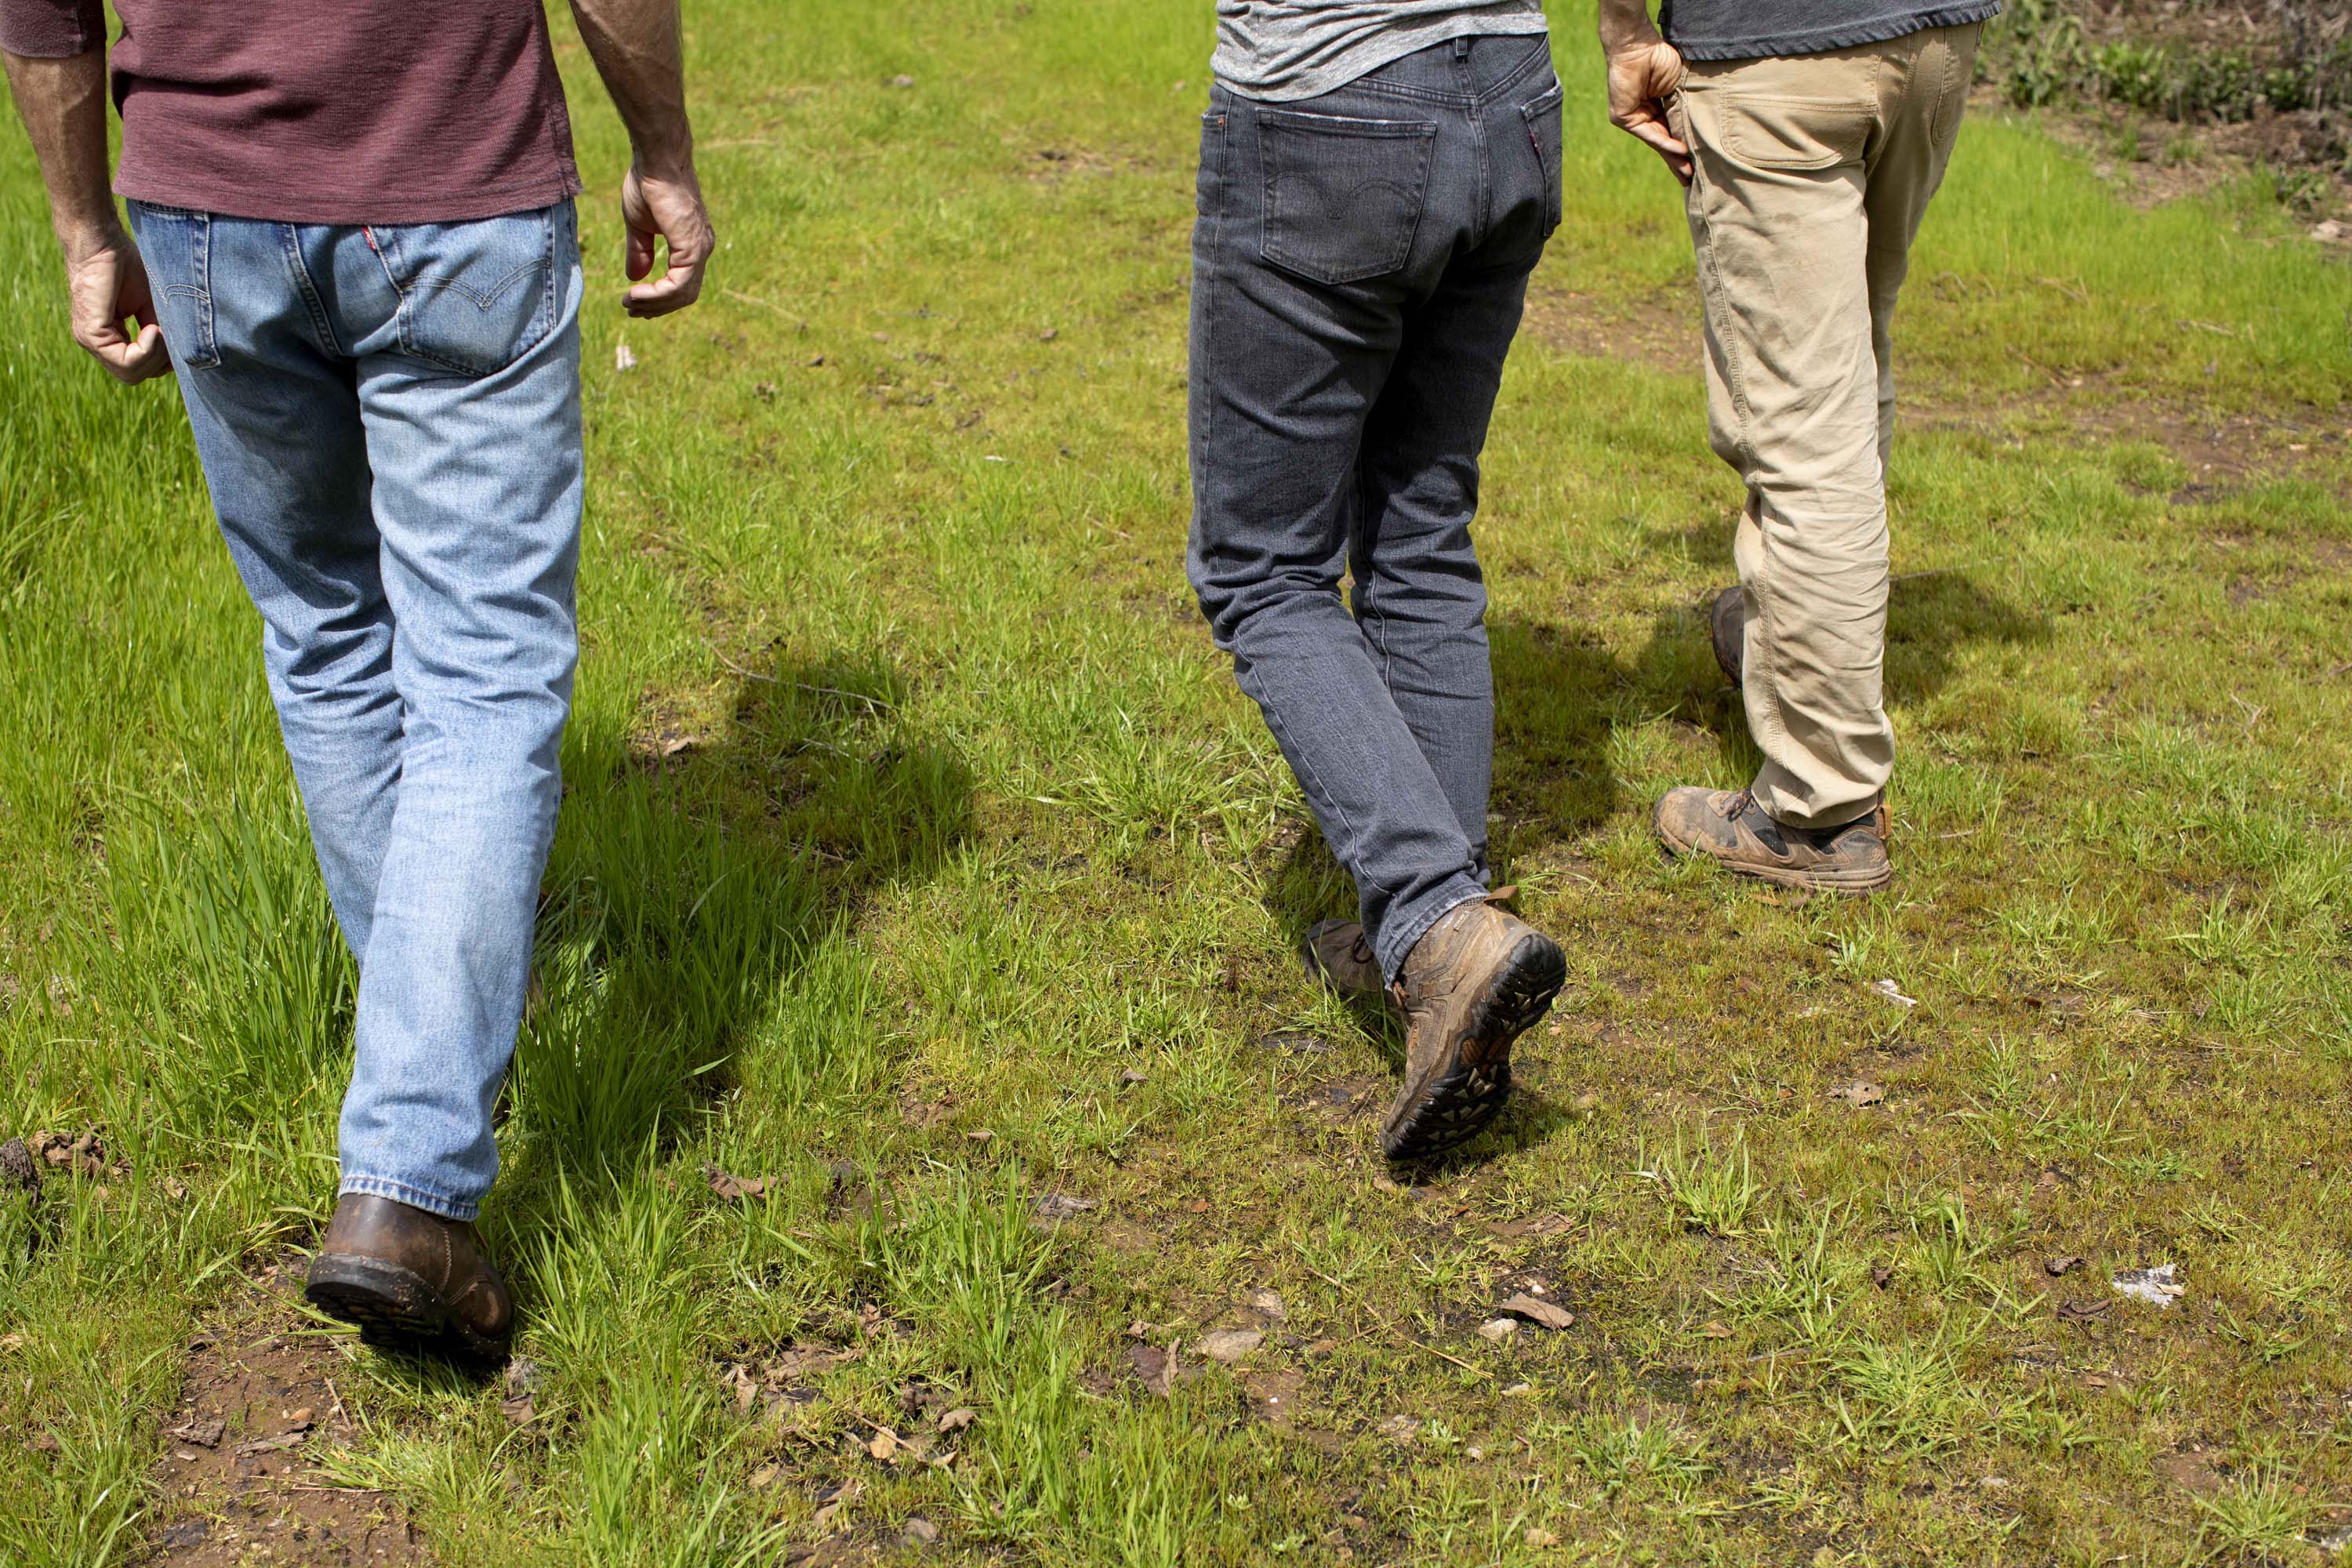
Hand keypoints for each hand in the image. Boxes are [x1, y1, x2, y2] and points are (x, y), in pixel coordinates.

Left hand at [62, 226, 169, 382]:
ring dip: (154, 354)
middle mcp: (96, 343)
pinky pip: (126, 360)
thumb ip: (158, 332)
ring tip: (159, 328)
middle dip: (159, 361)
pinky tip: (153, 327)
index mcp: (108, 337)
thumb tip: (178, 357)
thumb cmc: (126, 265)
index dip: (161, 359)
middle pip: (134, 376)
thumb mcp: (150, 306)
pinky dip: (147, 349)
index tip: (172, 334)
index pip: (137, 367)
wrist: (102, 240)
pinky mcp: (91, 333)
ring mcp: (90, 339)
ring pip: (130, 372)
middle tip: (167, 332)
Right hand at [619, 162, 712, 317]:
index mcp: (692, 244)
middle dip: (657, 306)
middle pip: (684, 294)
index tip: (634, 300)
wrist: (655, 161)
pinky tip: (637, 293)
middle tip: (631, 309)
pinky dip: (658, 294)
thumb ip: (640, 252)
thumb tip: (635, 277)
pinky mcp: (692, 248)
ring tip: (630, 302)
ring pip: (682, 294)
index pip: (682, 283)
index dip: (659, 297)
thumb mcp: (639, 226)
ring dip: (654, 303)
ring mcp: (700, 249)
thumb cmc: (647, 185)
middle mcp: (702, 248)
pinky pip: (678, 284)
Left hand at [1606, 39, 1691, 185]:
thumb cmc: (1660, 58)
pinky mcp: (1622, 117)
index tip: (1697, 163)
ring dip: (1673, 157)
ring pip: (1656, 141)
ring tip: (1688, 172)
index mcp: (1656, 107)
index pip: (1671, 132)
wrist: (1639, 45)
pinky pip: (1648, 133)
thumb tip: (1697, 131)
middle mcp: (1642, 115)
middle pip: (1663, 142)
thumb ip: (1683, 109)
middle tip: (1691, 180)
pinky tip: (1679, 152)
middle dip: (1677, 161)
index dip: (1684, 147)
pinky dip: (1664, 142)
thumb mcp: (1678, 88)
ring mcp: (1631, 117)